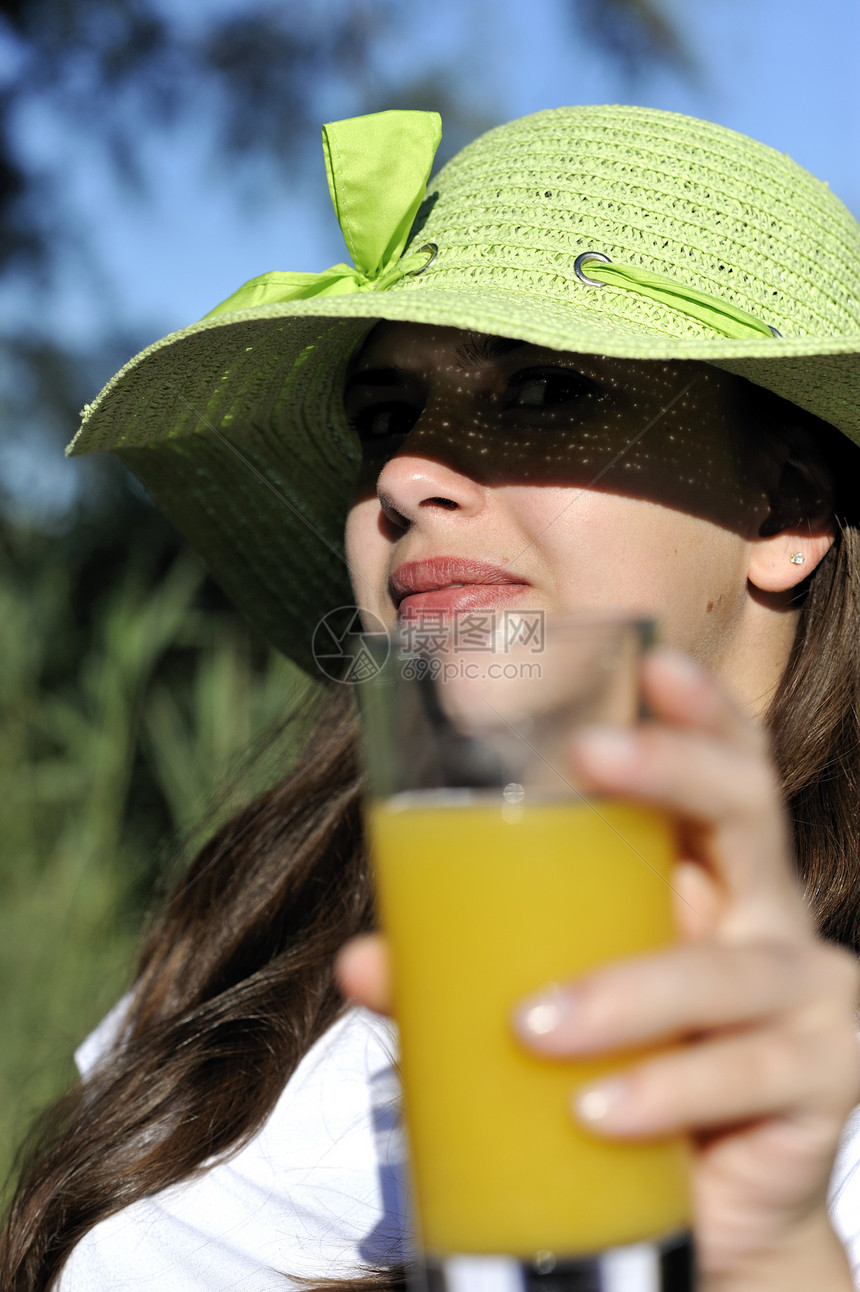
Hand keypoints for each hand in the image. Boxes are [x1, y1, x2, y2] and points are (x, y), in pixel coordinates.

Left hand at [337, 650, 859, 1289]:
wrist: (703, 1201)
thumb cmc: (621, 1064)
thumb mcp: (551, 995)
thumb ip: (463, 970)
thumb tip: (362, 962)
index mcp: (708, 874)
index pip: (724, 767)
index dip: (701, 710)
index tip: (652, 664)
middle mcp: (769, 915)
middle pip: (748, 811)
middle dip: (674, 768)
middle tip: (588, 754)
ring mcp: (811, 996)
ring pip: (730, 967)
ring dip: (627, 990)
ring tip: (532, 1026)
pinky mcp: (821, 1082)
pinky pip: (748, 1074)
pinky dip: (668, 1091)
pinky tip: (598, 1112)